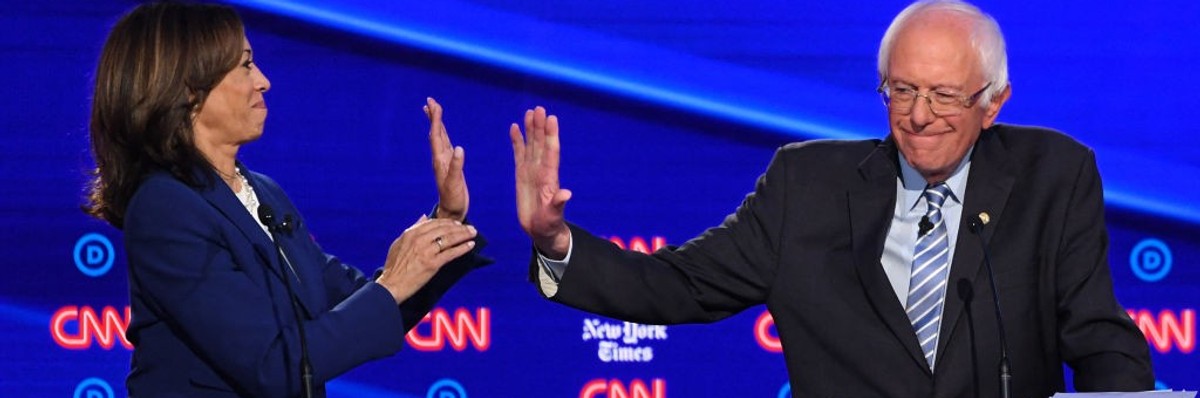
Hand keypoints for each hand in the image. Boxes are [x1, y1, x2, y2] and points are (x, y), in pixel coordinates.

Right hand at [376, 215, 476, 303]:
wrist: (391, 285)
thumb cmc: (394, 266)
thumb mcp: (399, 243)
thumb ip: (413, 229)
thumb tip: (424, 216)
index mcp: (411, 233)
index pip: (434, 223)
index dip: (448, 222)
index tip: (458, 224)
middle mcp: (419, 239)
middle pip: (444, 229)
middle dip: (460, 227)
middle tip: (470, 228)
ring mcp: (426, 251)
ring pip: (450, 239)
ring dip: (464, 235)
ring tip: (473, 234)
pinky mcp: (432, 264)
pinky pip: (451, 253)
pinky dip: (462, 248)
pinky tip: (470, 245)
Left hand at [425, 97, 467, 221]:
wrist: (451, 211)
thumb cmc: (453, 199)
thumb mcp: (455, 184)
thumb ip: (457, 166)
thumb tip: (460, 148)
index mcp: (440, 161)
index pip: (437, 136)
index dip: (436, 120)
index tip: (434, 105)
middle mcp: (440, 158)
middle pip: (436, 133)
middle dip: (433, 117)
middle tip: (430, 101)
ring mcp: (444, 161)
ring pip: (440, 137)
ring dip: (437, 123)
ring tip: (433, 110)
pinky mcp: (450, 164)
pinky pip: (446, 144)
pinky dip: (445, 134)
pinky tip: (444, 131)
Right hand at [510, 106, 571, 257]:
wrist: (541, 230)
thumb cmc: (549, 225)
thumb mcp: (553, 216)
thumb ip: (558, 204)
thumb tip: (567, 194)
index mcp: (549, 178)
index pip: (550, 152)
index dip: (550, 135)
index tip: (551, 118)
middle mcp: (541, 170)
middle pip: (540, 144)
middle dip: (540, 126)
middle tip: (539, 108)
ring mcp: (531, 171)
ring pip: (531, 145)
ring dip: (530, 129)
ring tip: (530, 112)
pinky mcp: (522, 175)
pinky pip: (519, 154)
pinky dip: (517, 141)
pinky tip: (514, 127)